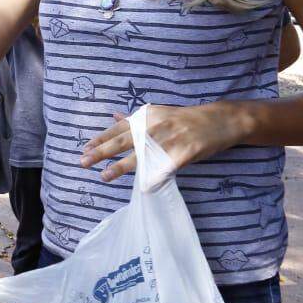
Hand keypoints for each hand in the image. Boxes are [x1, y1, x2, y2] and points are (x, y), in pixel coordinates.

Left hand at [80, 103, 251, 181]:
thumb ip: (136, 119)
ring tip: (104, 176)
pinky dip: (152, 178)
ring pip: (140, 156)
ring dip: (120, 167)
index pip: (118, 129)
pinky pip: (164, 168)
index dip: (100, 139)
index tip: (85, 148)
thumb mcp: (159, 114)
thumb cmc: (185, 120)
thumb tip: (114, 117)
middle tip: (83, 161)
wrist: (219, 121)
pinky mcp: (183, 153)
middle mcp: (154, 126)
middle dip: (101, 152)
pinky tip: (142, 188)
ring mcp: (169, 139)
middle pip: (123, 141)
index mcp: (147, 116)